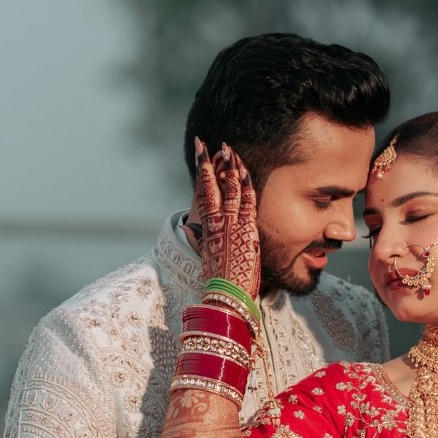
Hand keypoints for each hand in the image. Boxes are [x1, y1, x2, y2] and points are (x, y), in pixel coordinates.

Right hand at [193, 139, 260, 299]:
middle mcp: (218, 221)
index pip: (203, 191)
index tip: (200, 151)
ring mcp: (231, 223)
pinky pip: (246, 202)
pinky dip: (245, 186)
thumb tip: (191, 228)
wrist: (226, 293)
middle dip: (213, 162)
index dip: (202, 169)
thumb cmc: (218, 278)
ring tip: (230, 150)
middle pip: (214, 185)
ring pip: (230, 190)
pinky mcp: (246, 229)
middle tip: (215, 144)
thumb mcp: (206, 253)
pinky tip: (244, 171)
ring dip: (230, 168)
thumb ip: (201, 237)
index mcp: (208, 226)